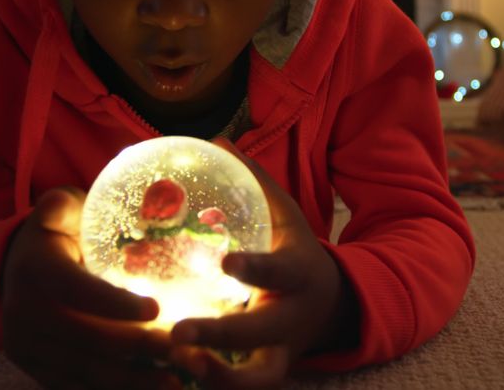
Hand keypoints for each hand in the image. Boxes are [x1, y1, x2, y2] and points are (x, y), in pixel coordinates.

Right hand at [1, 187, 181, 389]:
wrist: (13, 272)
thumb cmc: (55, 235)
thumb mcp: (60, 209)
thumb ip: (78, 202)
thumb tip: (100, 181)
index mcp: (34, 269)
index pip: (79, 291)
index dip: (118, 305)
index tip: (158, 309)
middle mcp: (23, 313)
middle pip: (90, 339)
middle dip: (141, 347)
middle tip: (185, 346)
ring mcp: (27, 348)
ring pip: (87, 373)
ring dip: (135, 381)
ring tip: (177, 379)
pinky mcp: (36, 372)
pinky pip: (78, 388)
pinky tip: (151, 389)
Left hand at [168, 140, 356, 388]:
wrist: (331, 306)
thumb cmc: (295, 252)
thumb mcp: (285, 216)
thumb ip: (254, 182)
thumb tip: (218, 139)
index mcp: (297, 274)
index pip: (278, 272)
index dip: (255, 270)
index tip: (226, 262)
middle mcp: (290, 320)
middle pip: (259, 335)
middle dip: (221, 338)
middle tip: (180, 334)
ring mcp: (279, 352)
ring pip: (256, 380)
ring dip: (217, 378)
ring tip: (179, 362)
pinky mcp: (265, 372)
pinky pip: (238, 389)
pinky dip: (211, 385)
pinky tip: (173, 373)